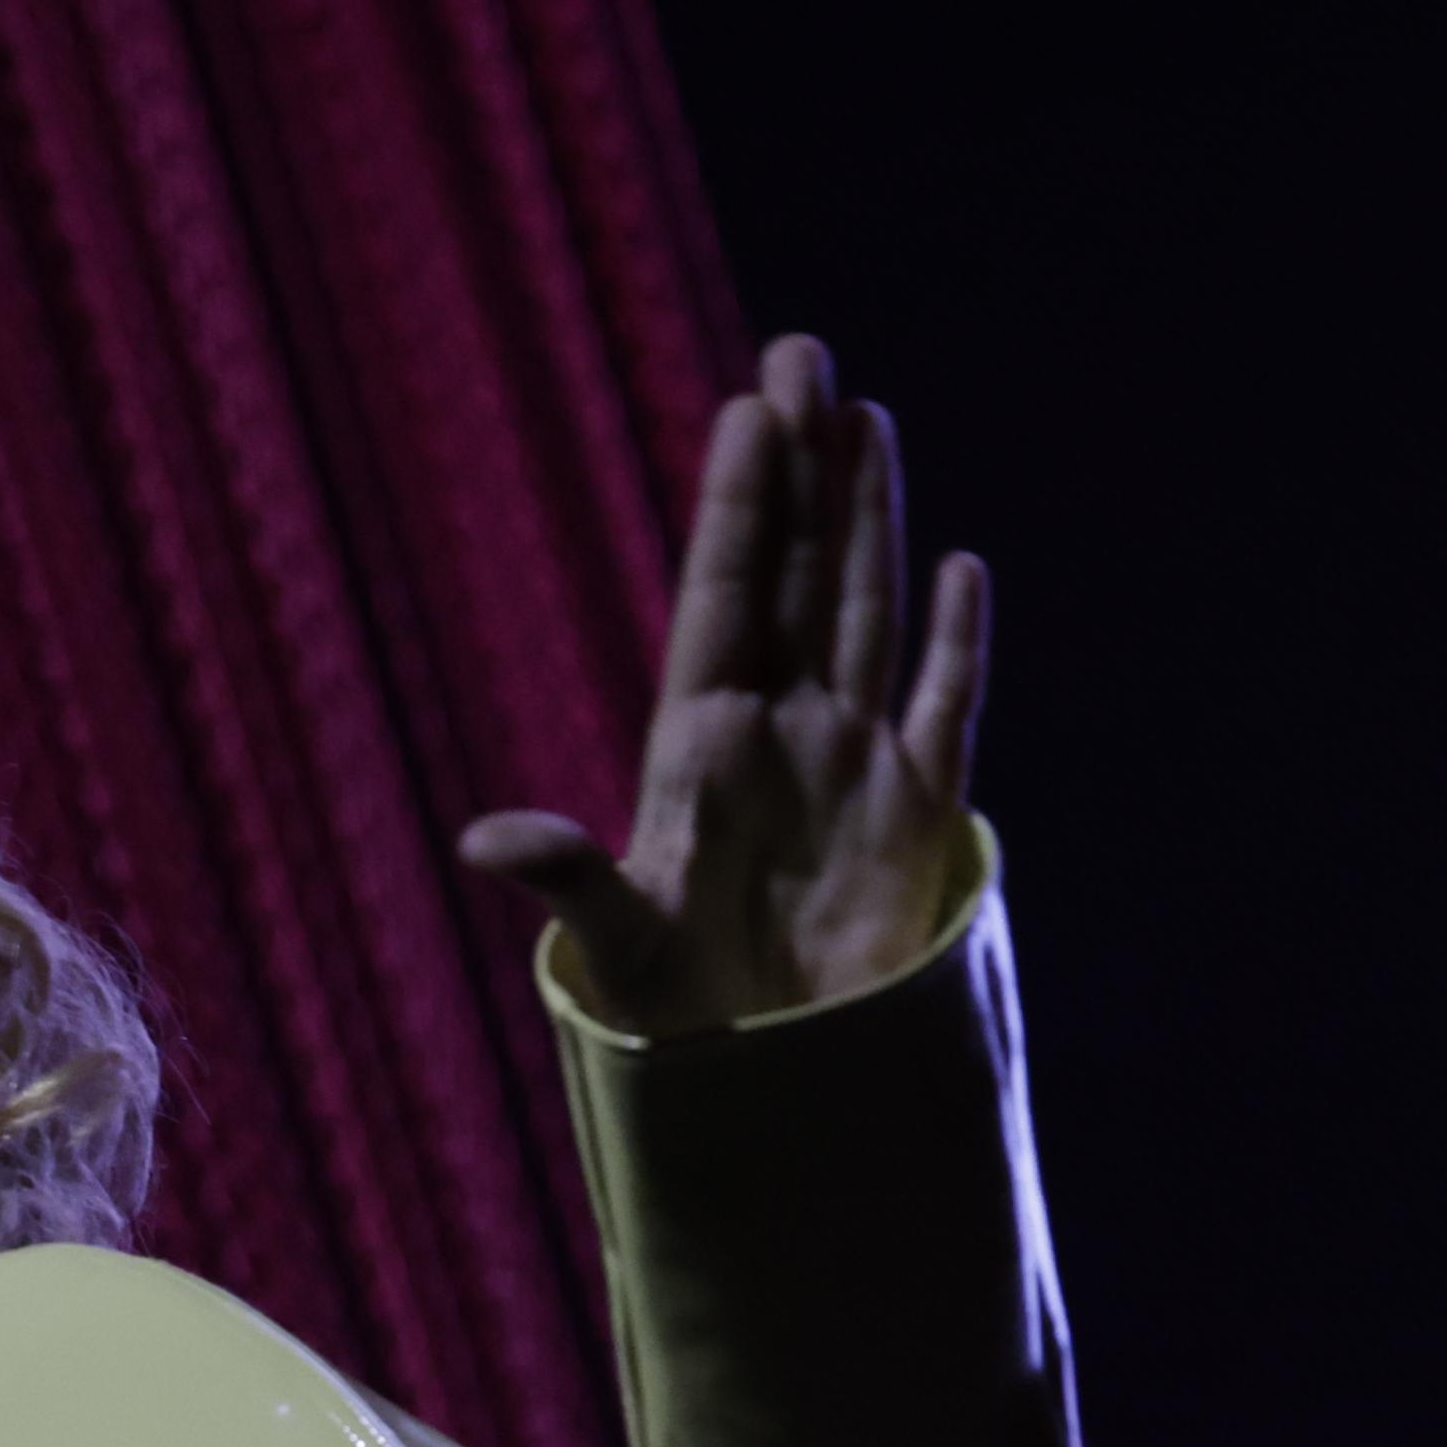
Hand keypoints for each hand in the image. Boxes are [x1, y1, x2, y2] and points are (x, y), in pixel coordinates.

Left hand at [463, 331, 992, 1034]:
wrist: (767, 1093)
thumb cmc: (678, 1023)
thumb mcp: (619, 948)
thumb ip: (571, 880)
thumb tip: (486, 839)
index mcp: (698, 747)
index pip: (722, 597)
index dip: (739, 505)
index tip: (747, 409)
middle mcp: (776, 735)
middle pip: (797, 574)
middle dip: (803, 468)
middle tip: (802, 353)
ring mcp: (850, 767)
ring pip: (866, 612)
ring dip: (870, 519)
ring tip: (868, 419)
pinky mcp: (915, 819)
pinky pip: (943, 711)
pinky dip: (957, 644)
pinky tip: (960, 568)